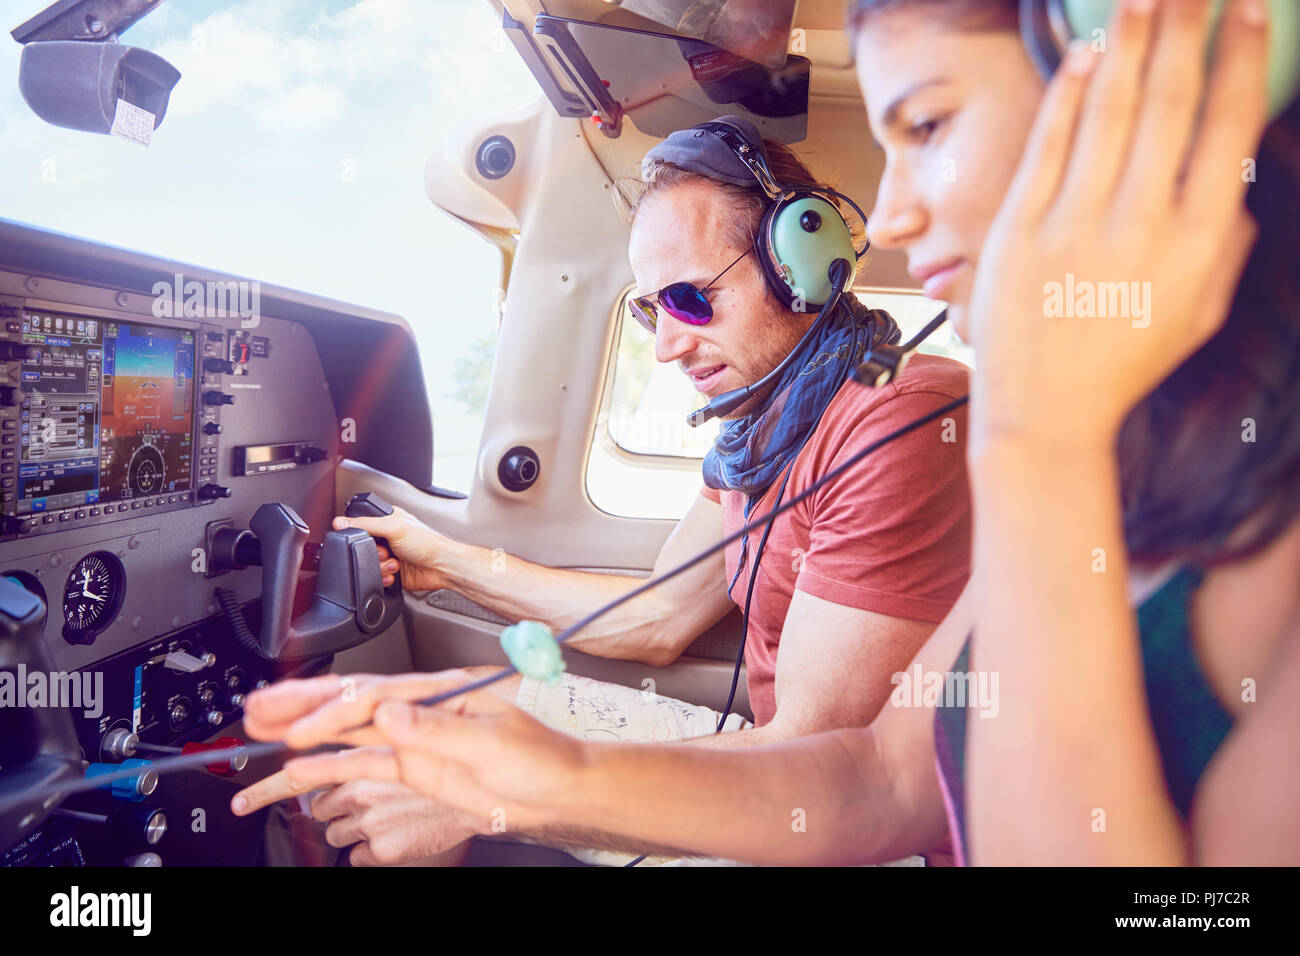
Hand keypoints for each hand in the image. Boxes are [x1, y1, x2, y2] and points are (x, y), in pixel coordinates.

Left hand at [231, 761, 480, 865]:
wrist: (486, 798)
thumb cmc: (449, 766)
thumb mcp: (403, 742)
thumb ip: (365, 743)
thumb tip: (334, 748)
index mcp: (364, 758)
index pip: (297, 775)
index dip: (264, 789)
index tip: (238, 802)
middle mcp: (362, 790)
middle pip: (318, 804)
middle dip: (328, 801)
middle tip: (355, 798)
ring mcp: (372, 822)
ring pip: (335, 830)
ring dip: (350, 822)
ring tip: (385, 809)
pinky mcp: (385, 849)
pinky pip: (357, 853)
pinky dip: (369, 845)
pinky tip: (395, 826)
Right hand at [239, 671, 585, 830]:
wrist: (555, 791)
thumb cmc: (539, 758)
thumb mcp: (489, 742)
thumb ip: (434, 731)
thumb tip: (389, 715)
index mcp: (440, 692)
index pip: (375, 696)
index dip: (334, 711)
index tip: (302, 729)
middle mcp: (421, 710)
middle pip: (351, 702)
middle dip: (301, 705)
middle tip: (257, 708)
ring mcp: (414, 738)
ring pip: (348, 729)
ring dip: (303, 729)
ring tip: (261, 728)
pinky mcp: (414, 765)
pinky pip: (362, 762)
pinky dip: (327, 765)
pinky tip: (299, 767)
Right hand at [332, 505, 457, 589]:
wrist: (442, 568)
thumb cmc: (428, 543)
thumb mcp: (394, 527)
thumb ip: (365, 524)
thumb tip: (340, 523)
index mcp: (388, 520)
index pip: (361, 525)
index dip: (360, 535)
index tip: (370, 540)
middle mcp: (388, 538)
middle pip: (362, 549)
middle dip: (373, 555)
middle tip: (386, 552)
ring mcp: (390, 556)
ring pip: (368, 566)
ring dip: (380, 567)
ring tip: (395, 563)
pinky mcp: (392, 573)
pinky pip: (376, 579)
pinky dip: (383, 578)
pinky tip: (395, 574)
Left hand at [968, 0, 1268, 451]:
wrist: (1044, 410)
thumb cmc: (1124, 362)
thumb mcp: (1200, 311)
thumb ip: (1225, 243)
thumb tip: (1232, 180)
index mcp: (1197, 241)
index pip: (1227, 126)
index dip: (1238, 57)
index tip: (1245, 8)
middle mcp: (1140, 223)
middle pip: (1169, 101)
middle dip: (1185, 27)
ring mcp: (1074, 223)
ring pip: (1108, 110)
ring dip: (1128, 42)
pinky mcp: (1019, 229)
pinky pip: (1048, 145)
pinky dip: (1067, 94)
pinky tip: (1083, 53)